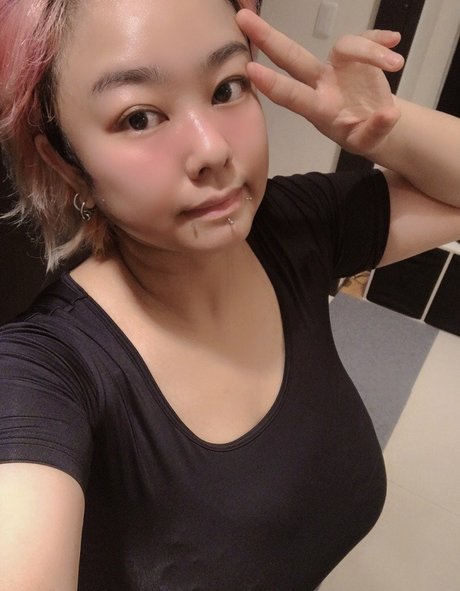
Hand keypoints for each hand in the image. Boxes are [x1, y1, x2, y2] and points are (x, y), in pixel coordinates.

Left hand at [236, 9, 404, 156]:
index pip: (292, 96)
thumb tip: (389, 114)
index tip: (251, 70)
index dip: (273, 84)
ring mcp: (336, 67)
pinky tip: (395, 41)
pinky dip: (380, 40)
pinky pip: (366, 39)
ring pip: (345, 45)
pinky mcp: (355, 56)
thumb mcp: (367, 141)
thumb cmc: (361, 133)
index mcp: (317, 109)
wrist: (375, 122)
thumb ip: (375, 130)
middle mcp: (320, 84)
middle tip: (243, 17)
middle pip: (292, 57)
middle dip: (268, 38)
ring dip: (371, 52)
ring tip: (396, 65)